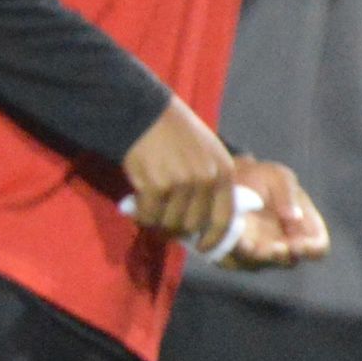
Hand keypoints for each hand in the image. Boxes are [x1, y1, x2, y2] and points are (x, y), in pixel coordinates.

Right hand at [119, 96, 243, 248]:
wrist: (144, 113)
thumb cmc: (175, 132)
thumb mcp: (207, 153)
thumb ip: (211, 183)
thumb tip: (203, 223)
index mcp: (223, 172)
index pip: (223, 218)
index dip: (213, 238)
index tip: (203, 247)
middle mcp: (206, 180)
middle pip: (192, 224)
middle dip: (176, 226)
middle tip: (163, 219)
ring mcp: (182, 184)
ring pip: (169, 222)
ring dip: (157, 218)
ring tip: (149, 203)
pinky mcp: (156, 187)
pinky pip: (149, 215)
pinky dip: (141, 214)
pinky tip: (137, 202)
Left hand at [215, 157, 329, 267]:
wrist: (230, 179)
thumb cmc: (263, 178)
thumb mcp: (278, 177)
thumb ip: (288, 194)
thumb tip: (295, 216)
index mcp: (305, 228)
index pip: (318, 248)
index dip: (311, 249)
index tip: (297, 244)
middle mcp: (285, 246)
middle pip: (288, 261)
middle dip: (279, 255)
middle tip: (273, 247)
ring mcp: (261, 254)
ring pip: (260, 263)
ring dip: (254, 256)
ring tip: (248, 243)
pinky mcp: (236, 255)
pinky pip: (235, 260)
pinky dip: (234, 251)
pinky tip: (232, 239)